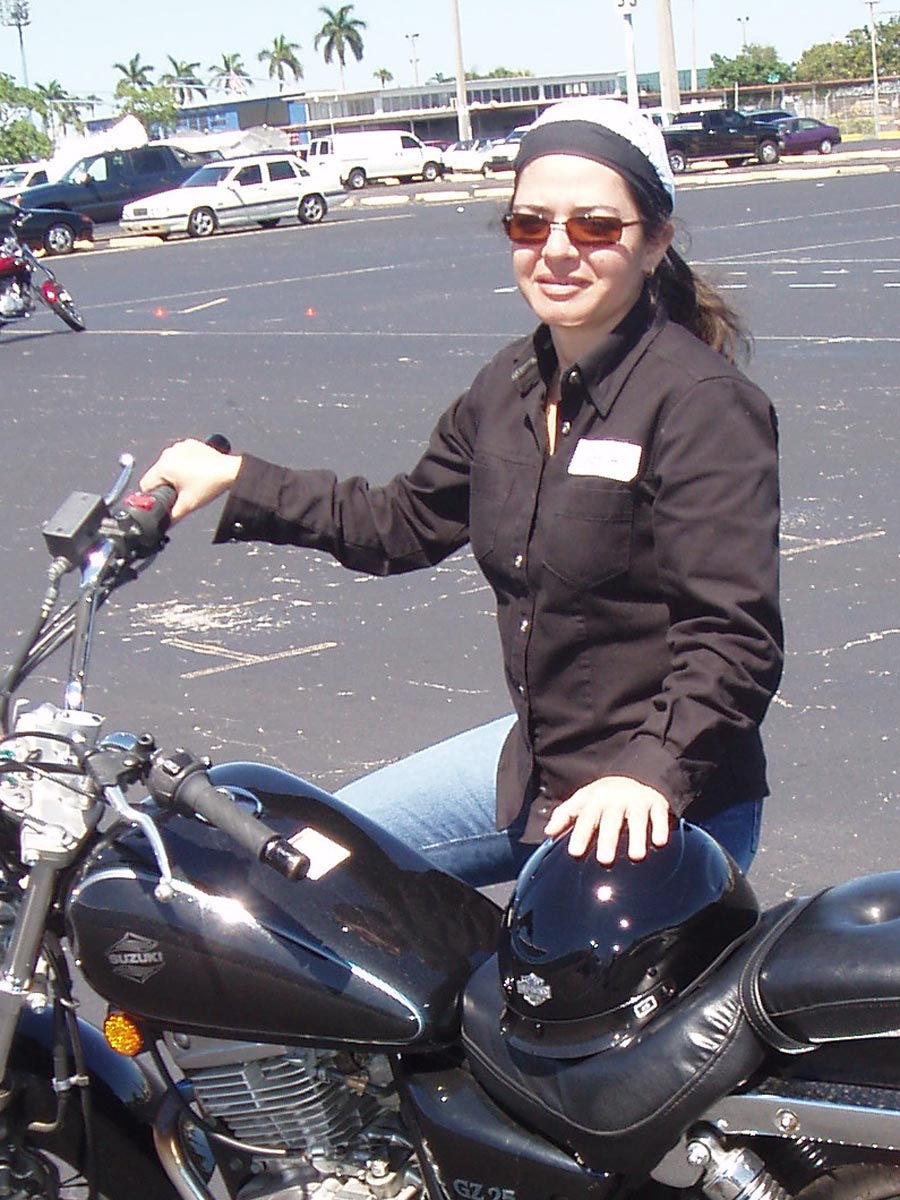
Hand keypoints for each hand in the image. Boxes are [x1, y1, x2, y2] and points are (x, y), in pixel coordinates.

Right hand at [139, 438, 242, 522]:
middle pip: (156, 475)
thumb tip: (161, 525)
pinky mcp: (189, 445)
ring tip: (190, 482)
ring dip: (174, 475)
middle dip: (166, 485)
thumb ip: (170, 518)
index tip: (167, 498)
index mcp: (163, 465)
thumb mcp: (187, 506)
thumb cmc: (212, 484)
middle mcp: (168, 453)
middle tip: (182, 491)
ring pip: (167, 466)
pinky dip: (183, 465)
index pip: (145, 484)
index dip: (155, 495)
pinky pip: (178, 458)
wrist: (230, 471)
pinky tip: (195, 472)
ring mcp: (179, 447)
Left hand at [543, 776, 670, 863]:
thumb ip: (565, 815)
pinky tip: (660, 842)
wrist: (636, 772)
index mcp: (595, 800)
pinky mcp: (657, 803)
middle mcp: (616, 800)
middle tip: (604, 860)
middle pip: (611, 821)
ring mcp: (637, 801)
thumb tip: (548, 832)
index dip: (580, 835)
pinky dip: (660, 828)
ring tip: (636, 856)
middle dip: (608, 840)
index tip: (574, 852)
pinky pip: (659, 816)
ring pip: (638, 820)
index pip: (585, 819)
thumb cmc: (604, 796)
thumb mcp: (583, 800)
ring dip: (637, 837)